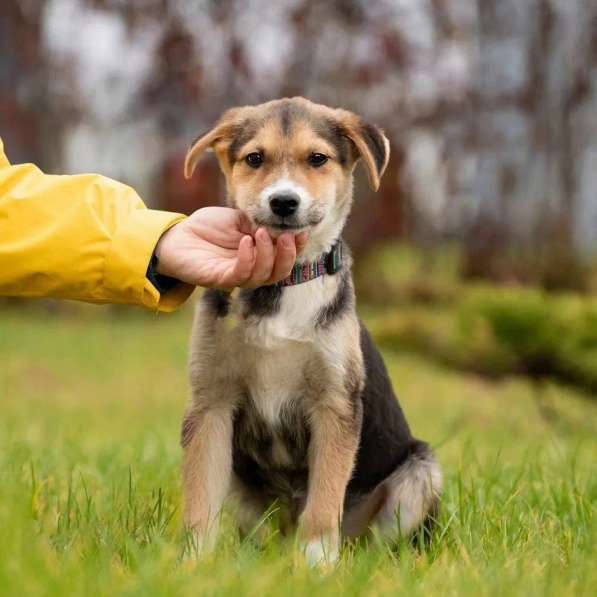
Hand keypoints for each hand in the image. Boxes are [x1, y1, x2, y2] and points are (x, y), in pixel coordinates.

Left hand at [154, 207, 307, 288]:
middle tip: (286, 236)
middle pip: (279, 273)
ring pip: (263, 276)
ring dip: (267, 254)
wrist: (177, 236)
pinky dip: (247, 258)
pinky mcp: (220, 280)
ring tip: (261, 233)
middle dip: (287, 255)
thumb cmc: (207, 228)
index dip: (296, 247)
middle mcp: (251, 270)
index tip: (301, 231)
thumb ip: (258, 223)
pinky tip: (246, 241)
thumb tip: (280, 224)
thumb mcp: (239, 220)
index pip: (284, 258)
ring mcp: (236, 277)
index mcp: (259, 256)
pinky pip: (241, 275)